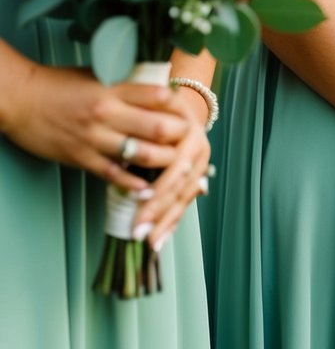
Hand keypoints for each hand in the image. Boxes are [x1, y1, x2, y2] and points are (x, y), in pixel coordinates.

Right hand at [4, 64, 191, 190]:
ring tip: (177, 166)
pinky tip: (148, 188)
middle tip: (190, 141)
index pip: (159, 96)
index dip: (180, 105)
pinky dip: (134, 183)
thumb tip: (157, 85)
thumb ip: (125, 83)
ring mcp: (94, 137)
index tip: (189, 112)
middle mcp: (107, 112)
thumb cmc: (58, 85)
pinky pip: (114, 174)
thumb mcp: (96, 75)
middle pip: (158, 127)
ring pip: (141, 153)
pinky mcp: (81, 157)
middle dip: (179, 136)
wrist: (20, 99)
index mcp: (112, 87)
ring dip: (164, 162)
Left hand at [131, 93, 211, 250]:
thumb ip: (140, 123)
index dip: (159, 182)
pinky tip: (159, 242)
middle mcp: (198, 149)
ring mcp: (201, 165)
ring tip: (148, 241)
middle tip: (138, 229)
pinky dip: (171, 223)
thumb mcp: (149, 107)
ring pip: (183, 198)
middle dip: (159, 209)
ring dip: (165, 222)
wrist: (181, 106)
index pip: (176, 163)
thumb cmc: (155, 107)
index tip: (139, 198)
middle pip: (179, 185)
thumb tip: (120, 149)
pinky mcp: (197, 180)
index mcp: (188, 130)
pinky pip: (183, 204)